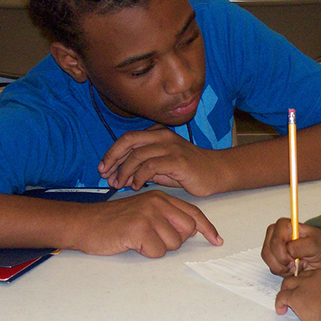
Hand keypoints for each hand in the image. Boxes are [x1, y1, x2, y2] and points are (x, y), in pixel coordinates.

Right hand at [68, 189, 222, 256]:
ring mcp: (149, 214)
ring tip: (138, 239)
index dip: (207, 228)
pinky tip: (132, 243)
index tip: (217, 240)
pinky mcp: (139, 228)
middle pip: (186, 230)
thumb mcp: (143, 210)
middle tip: (151, 238)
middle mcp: (158, 202)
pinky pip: (157, 251)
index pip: (193, 213)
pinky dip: (146, 252)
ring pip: (173, 243)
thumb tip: (190, 229)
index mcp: (161, 197)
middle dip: (173, 240)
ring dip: (157, 247)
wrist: (84, 223)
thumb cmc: (114, 220)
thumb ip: (166, 215)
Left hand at [98, 125, 224, 196]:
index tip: (103, 168)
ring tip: (119, 184)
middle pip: (129, 141)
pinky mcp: (178, 160)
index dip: (112, 152)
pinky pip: (151, 166)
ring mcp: (171, 147)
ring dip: (124, 171)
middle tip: (105, 175)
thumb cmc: (190, 171)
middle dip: (113, 158)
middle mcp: (163, 136)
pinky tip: (136, 185)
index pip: (128, 138)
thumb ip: (145, 166)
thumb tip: (121, 174)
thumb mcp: (164, 166)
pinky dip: (139, 177)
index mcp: (158, 134)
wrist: (216, 172)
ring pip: (138, 155)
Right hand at [262, 217, 320, 276]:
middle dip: (282, 264)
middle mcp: (274, 234)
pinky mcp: (273, 256)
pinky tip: (294, 268)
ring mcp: (272, 245)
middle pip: (268, 253)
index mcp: (283, 226)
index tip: (294, 262)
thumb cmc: (318, 243)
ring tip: (297, 267)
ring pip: (269, 262)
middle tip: (295, 266)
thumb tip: (287, 251)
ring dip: (283, 269)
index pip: (275, 243)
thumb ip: (299, 247)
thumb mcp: (313, 244)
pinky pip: (273, 268)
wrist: (320, 250)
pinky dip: (283, 272)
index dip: (282, 256)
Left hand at [275, 268, 320, 320]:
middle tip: (296, 293)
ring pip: (289, 282)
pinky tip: (281, 309)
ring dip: (286, 290)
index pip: (317, 274)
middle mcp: (318, 275)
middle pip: (302, 276)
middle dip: (298, 284)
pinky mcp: (295, 295)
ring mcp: (305, 284)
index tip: (310, 290)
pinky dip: (280, 303)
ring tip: (286, 299)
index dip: (312, 282)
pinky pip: (282, 296)